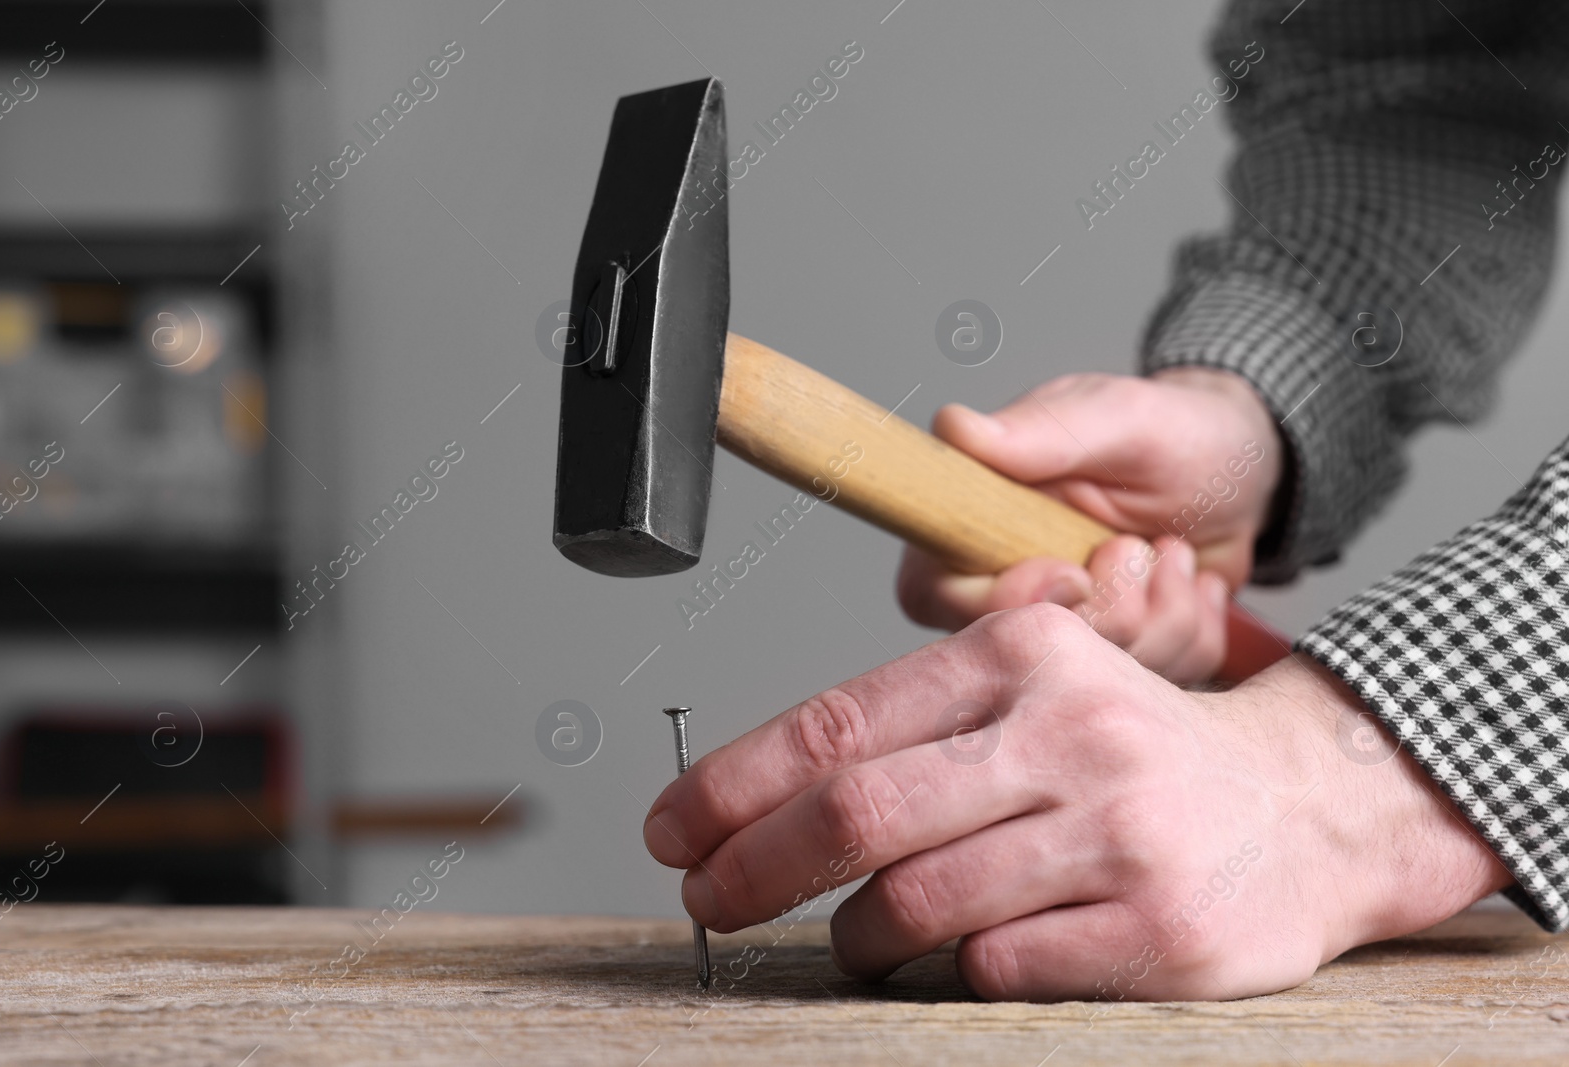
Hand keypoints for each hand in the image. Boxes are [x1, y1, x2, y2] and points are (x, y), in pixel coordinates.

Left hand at [644, 605, 1508, 999]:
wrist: (1307, 805)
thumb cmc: (1135, 750)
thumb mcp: (1037, 688)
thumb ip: (916, 723)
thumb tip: (759, 795)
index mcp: (1023, 653)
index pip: (839, 722)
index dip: (734, 782)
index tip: (673, 826)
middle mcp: (1071, 731)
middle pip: (857, 812)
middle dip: (752, 866)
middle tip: (707, 896)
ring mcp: (1118, 834)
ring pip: (915, 904)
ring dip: (854, 936)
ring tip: (853, 939)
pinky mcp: (1158, 931)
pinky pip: (995, 968)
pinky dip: (950, 973)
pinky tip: (957, 958)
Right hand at [896, 369, 1283, 681]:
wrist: (1242, 469)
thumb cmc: (1171, 431)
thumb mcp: (1116, 418)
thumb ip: (1039, 433)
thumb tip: (955, 428)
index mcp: (977, 523)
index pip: (937, 594)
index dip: (1005, 600)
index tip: (1073, 570)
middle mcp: (1007, 586)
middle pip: (1024, 651)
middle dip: (1109, 611)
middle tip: (1139, 549)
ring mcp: (1067, 630)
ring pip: (1098, 674)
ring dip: (1161, 615)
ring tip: (1173, 552)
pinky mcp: (1125, 658)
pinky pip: (1160, 680)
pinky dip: (1193, 630)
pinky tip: (1192, 581)